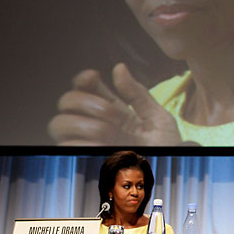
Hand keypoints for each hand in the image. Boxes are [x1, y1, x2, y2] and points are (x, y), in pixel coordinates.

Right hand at [48, 63, 181, 145]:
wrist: (172, 166)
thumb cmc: (167, 143)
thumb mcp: (158, 116)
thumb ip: (138, 94)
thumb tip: (119, 68)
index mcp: (114, 108)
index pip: (86, 86)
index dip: (84, 79)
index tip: (95, 77)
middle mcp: (97, 122)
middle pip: (67, 102)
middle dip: (84, 101)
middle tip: (110, 111)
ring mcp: (90, 140)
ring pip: (60, 123)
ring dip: (82, 122)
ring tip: (108, 128)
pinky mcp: (88, 157)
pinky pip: (68, 146)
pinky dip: (82, 141)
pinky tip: (102, 142)